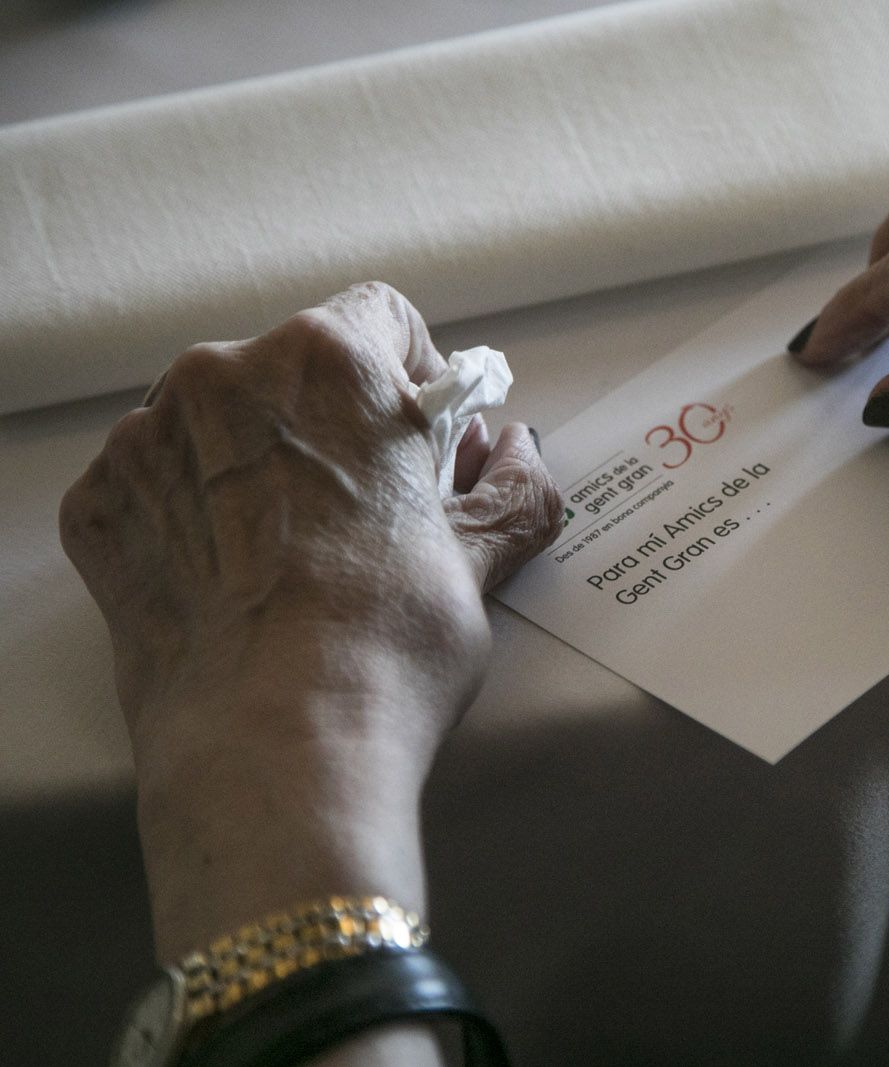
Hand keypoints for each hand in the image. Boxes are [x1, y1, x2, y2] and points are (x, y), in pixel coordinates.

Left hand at [59, 282, 561, 958]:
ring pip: (221, 420)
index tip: (427, 445)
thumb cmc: (387, 644)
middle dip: (338, 422)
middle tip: (372, 508)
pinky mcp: (99, 506)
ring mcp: (147, 439)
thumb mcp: (481, 558)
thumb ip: (512, 486)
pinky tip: (237, 580)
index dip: (417, 379)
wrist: (277, 749)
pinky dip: (195, 513)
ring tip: (299, 554)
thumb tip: (519, 453)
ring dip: (261, 462)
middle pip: (295, 366)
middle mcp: (225, 376)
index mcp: (331, 363)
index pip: (383, 318)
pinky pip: (158, 481)